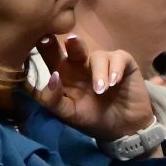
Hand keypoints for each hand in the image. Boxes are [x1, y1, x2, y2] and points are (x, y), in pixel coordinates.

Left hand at [35, 34, 155, 146]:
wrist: (124, 128)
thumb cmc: (91, 117)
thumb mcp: (68, 113)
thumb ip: (53, 100)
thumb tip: (52, 78)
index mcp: (63, 70)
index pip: (50, 53)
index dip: (45, 43)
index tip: (42, 38)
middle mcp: (81, 61)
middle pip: (74, 46)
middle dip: (73, 42)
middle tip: (71, 40)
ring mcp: (102, 61)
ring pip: (98, 56)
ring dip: (99, 73)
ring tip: (101, 90)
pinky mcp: (123, 62)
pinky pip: (119, 58)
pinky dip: (115, 69)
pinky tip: (114, 82)